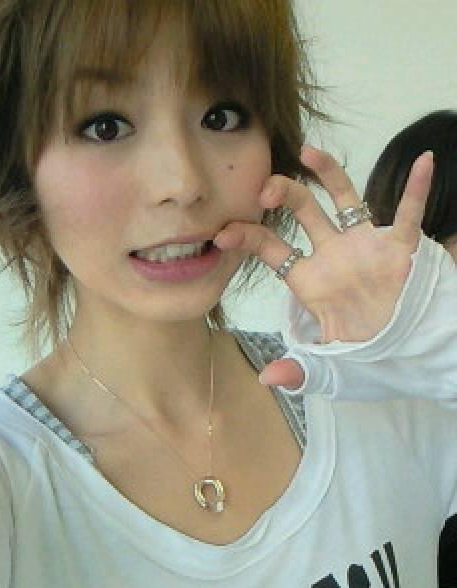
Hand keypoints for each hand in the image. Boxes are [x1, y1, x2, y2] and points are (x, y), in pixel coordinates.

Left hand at [214, 145, 433, 388]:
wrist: (405, 355)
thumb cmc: (365, 355)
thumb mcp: (329, 369)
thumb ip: (299, 371)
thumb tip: (267, 379)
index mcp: (310, 281)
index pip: (273, 250)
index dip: (248, 238)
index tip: (222, 233)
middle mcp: (334, 255)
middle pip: (303, 213)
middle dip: (283, 195)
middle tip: (264, 187)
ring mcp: (366, 247)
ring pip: (345, 199)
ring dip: (329, 174)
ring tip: (308, 150)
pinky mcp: (401, 249)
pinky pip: (408, 214)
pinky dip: (417, 190)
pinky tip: (424, 163)